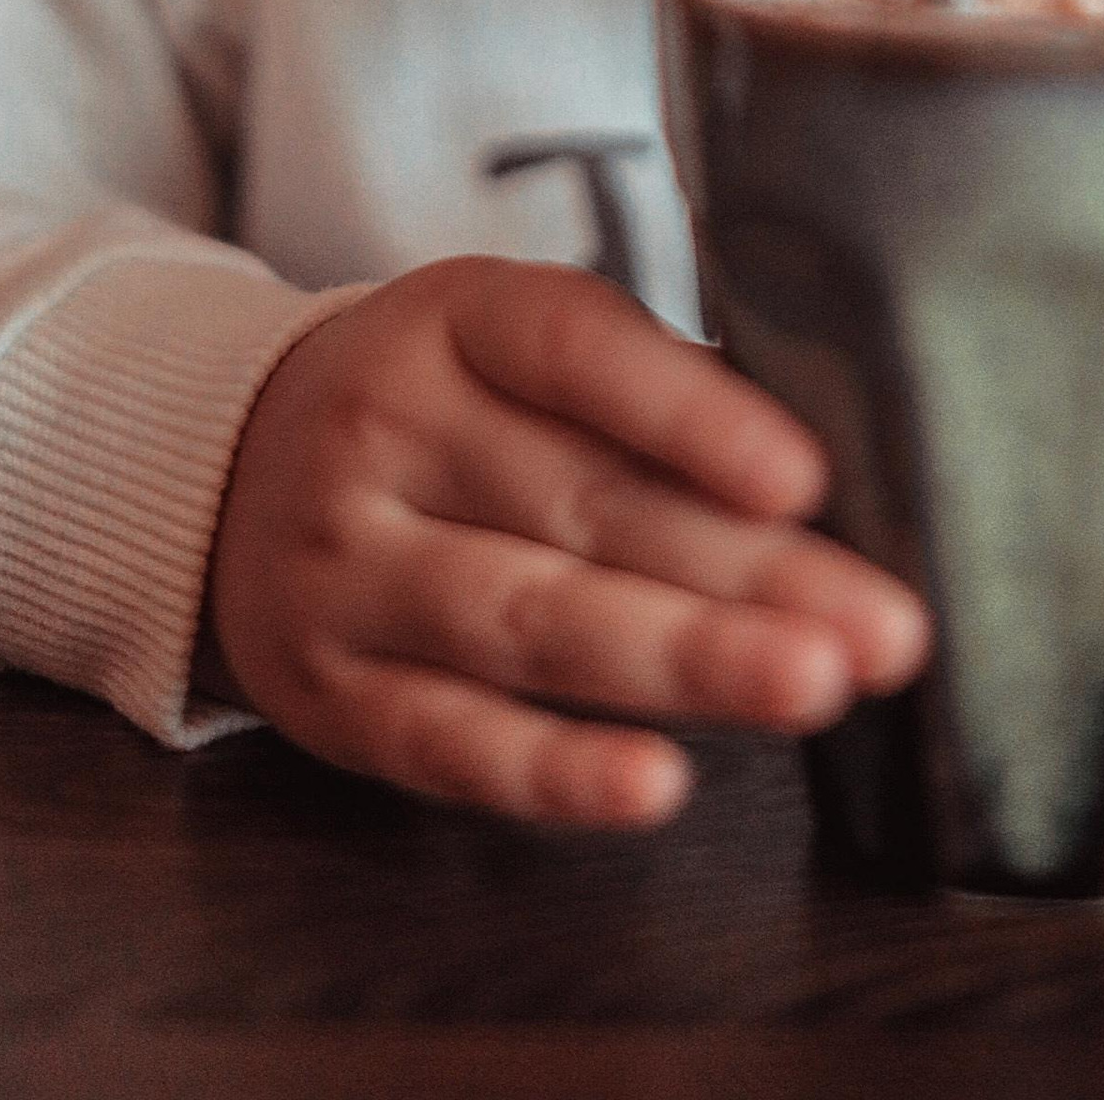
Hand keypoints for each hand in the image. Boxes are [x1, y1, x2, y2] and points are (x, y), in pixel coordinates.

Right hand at [204, 256, 928, 828]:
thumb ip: (653, 395)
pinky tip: (656, 784)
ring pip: (528, 621)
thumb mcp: (513, 348)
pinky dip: (555, 770)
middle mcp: (384, 434)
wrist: (219, 473)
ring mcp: (347, 573)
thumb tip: (832, 481)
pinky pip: (451, 741)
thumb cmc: (443, 409)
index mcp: (450, 320)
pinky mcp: (332, 700)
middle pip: (585, 506)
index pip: (572, 347)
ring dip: (681, 662)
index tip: (804, 477)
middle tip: (884, 627)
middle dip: (749, 573)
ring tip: (811, 687)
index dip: (689, 411)